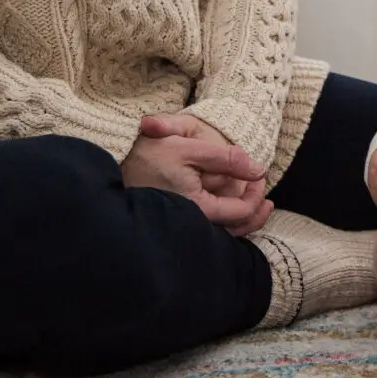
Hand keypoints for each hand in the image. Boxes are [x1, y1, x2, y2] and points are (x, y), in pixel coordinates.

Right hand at [124, 114, 274, 237]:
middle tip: (265, 194)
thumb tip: (258, 170)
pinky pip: (209, 227)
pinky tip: (231, 204)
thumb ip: (226, 158)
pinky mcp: (175, 223)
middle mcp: (190, 224)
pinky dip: (226, 218)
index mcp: (196, 208)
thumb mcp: (188, 146)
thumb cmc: (147, 154)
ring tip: (258, 203)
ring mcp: (182, 226)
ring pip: (222, 231)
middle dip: (255, 211)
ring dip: (243, 216)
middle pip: (235, 228)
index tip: (260, 175)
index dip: (256, 195)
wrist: (111, 162)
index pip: (240, 211)